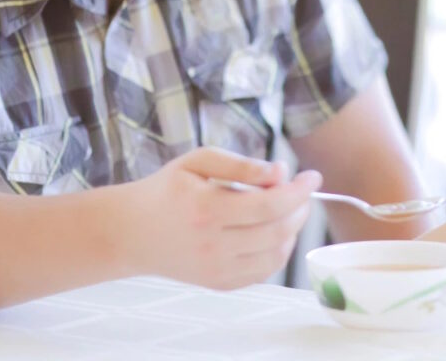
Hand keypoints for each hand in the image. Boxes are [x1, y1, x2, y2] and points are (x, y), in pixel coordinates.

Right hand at [124, 147, 321, 289]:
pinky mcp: (219, 284)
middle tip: (302, 191)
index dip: (299, 191)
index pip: (270, 205)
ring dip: (293, 230)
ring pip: (276, 255)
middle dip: (301, 208)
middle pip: (278, 231)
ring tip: (289, 209)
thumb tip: (281, 172)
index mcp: (206, 210)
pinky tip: (274, 231)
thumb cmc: (167, 190)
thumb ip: (241, 165)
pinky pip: (264, 271)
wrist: (132, 232)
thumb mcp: (197, 162)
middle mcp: (212, 245)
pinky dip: (278, 251)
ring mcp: (216, 269)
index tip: (312, 176)